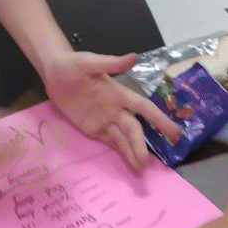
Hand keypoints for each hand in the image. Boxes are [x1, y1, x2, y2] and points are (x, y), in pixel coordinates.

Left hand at [42, 50, 179, 172]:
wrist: (54, 72)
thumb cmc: (72, 64)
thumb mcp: (88, 62)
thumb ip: (110, 63)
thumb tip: (134, 58)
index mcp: (119, 94)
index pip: (144, 108)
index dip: (159, 119)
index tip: (174, 133)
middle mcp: (116, 109)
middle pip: (133, 129)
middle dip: (140, 145)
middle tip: (146, 162)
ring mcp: (105, 120)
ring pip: (123, 139)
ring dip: (132, 152)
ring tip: (140, 169)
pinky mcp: (93, 129)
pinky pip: (109, 142)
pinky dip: (120, 153)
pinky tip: (129, 165)